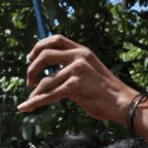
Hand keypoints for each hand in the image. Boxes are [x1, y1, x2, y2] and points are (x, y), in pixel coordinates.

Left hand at [17, 35, 137, 124]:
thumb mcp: (88, 72)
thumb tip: (46, 76)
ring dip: (35, 94)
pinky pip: (49, 94)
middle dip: (31, 69)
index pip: (55, 39)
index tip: (29, 58)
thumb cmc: (103, 91)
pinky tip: (26, 107)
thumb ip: (70, 69)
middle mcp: (79, 56)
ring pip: (46, 81)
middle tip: (29, 82)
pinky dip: (35, 102)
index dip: (39, 46)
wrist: (122, 102)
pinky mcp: (76, 85)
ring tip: (30, 102)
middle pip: (45, 55)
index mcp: (82, 51)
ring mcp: (78, 70)